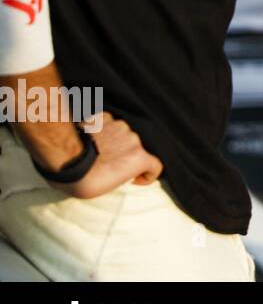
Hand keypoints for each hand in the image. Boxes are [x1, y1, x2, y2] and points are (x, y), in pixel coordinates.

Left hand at [49, 112, 163, 199]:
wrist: (64, 159)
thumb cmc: (85, 179)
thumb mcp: (110, 186)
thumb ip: (123, 174)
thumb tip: (118, 170)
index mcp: (140, 158)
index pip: (156, 166)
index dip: (147, 175)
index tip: (134, 179)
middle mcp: (134, 139)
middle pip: (137, 148)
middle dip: (126, 156)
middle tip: (109, 165)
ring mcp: (119, 126)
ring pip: (122, 135)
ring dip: (115, 143)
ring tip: (96, 151)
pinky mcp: (104, 117)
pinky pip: (109, 125)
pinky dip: (103, 132)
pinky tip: (90, 140)